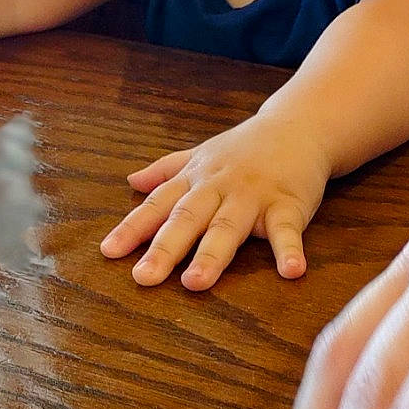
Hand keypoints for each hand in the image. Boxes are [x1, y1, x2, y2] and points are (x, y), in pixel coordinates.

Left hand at [100, 114, 330, 289]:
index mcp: (196, 179)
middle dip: (165, 248)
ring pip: (229, 226)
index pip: (159, 204)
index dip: (133, 227)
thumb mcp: (202, 154)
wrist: (300, 125)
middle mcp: (219, 187)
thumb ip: (167, 170)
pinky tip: (291, 272)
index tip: (109, 252)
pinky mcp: (288, 203)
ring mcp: (253, 196)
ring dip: (212, 254)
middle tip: (144, 278)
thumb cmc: (247, 148)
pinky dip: (289, 251)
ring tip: (195, 283)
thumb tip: (131, 181)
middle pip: (188, 218)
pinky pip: (288, 230)